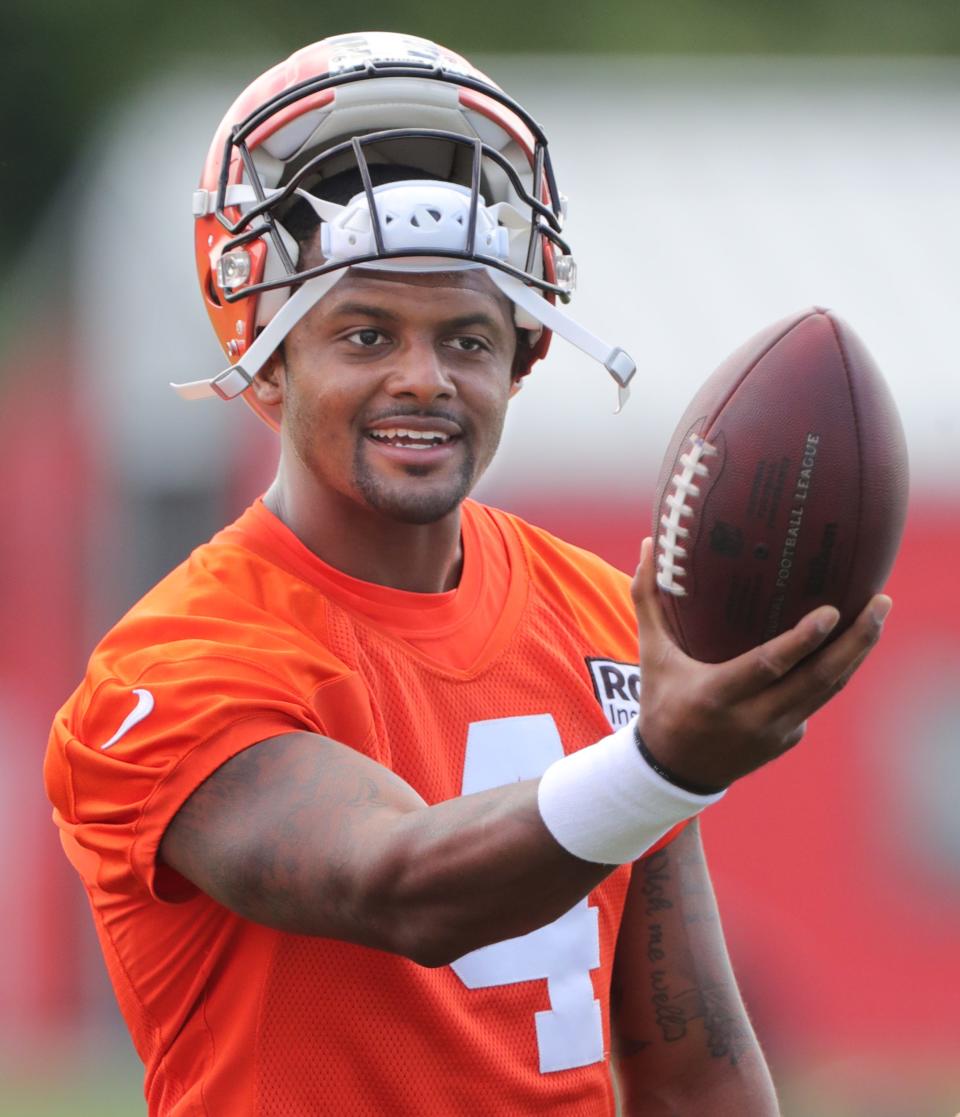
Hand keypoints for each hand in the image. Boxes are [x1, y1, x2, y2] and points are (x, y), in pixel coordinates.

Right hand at [631, 537, 890, 789]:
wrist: (673, 770)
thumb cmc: (661, 701)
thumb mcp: (652, 655)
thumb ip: (647, 601)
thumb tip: (649, 544)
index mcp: (716, 695)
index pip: (768, 666)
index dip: (802, 641)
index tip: (831, 611)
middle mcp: (752, 718)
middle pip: (817, 679)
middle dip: (854, 641)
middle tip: (880, 602)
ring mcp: (776, 732)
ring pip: (828, 689)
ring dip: (856, 653)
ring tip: (876, 614)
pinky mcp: (789, 739)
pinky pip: (817, 700)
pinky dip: (834, 670)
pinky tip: (848, 642)